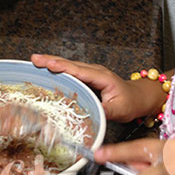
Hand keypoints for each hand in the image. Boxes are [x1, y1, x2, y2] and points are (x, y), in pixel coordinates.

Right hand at [30, 54, 157, 121]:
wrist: (139, 97)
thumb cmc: (130, 102)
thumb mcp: (118, 110)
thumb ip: (103, 111)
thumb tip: (87, 115)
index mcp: (102, 77)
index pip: (80, 71)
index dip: (63, 67)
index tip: (49, 64)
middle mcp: (95, 71)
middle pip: (71, 64)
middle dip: (52, 60)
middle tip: (35, 59)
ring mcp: (91, 72)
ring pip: (69, 66)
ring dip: (52, 62)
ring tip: (36, 61)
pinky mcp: (88, 77)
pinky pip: (72, 71)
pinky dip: (58, 69)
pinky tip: (47, 69)